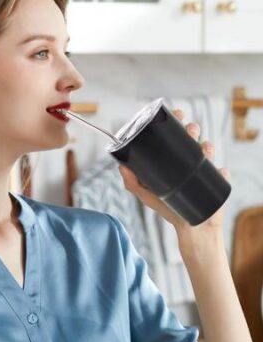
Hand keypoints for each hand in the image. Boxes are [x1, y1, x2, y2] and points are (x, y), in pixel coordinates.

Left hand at [117, 109, 230, 234]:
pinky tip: (218, 170)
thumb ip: (133, 183)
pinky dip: (221, 170)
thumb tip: (120, 167)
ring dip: (207, 146)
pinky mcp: (216, 182)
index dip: (176, 122)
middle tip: (190, 130)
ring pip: (207, 150)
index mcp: (173, 160)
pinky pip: (221, 173)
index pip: (174, 136)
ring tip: (203, 149)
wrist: (189, 228)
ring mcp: (203, 170)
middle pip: (191, 138)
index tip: (176, 113)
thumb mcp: (147, 195)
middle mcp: (188, 161)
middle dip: (192, 129)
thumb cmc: (167, 209)